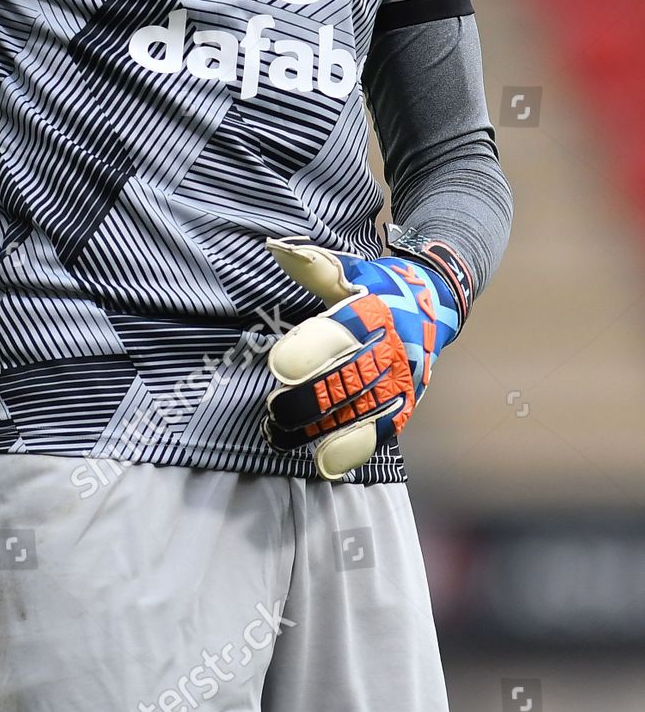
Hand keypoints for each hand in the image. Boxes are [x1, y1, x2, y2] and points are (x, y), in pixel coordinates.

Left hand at [262, 239, 460, 479]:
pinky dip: (353, 449)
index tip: (278, 365)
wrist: (436, 301)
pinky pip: (381, 431)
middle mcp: (392, 350)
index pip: (341, 334)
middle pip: (347, 380)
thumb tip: (277, 248)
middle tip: (274, 409)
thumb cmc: (380, 285)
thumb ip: (314, 266)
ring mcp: (401, 380)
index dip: (310, 350)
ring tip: (281, 437)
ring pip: (361, 412)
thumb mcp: (351, 271)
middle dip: (309, 399)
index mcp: (376, 312)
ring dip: (321, 429)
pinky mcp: (406, 404)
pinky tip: (324, 463)